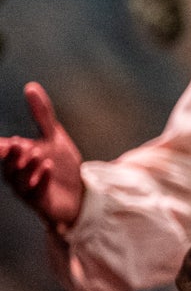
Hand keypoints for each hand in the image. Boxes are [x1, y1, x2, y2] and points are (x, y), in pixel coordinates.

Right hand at [0, 82, 86, 228]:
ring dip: (27, 167)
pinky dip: (40, 180)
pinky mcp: (41, 202)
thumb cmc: (62, 166)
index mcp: (17, 157)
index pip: (1, 148)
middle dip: (12, 155)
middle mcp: (16, 174)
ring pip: (20, 179)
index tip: (3, 141)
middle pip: (8, 164)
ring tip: (37, 153)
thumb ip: (42, 115)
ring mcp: (27, 189)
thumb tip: (31, 87)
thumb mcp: (54, 137)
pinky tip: (47, 168)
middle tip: (19, 144)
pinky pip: (36, 193)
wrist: (82, 193)